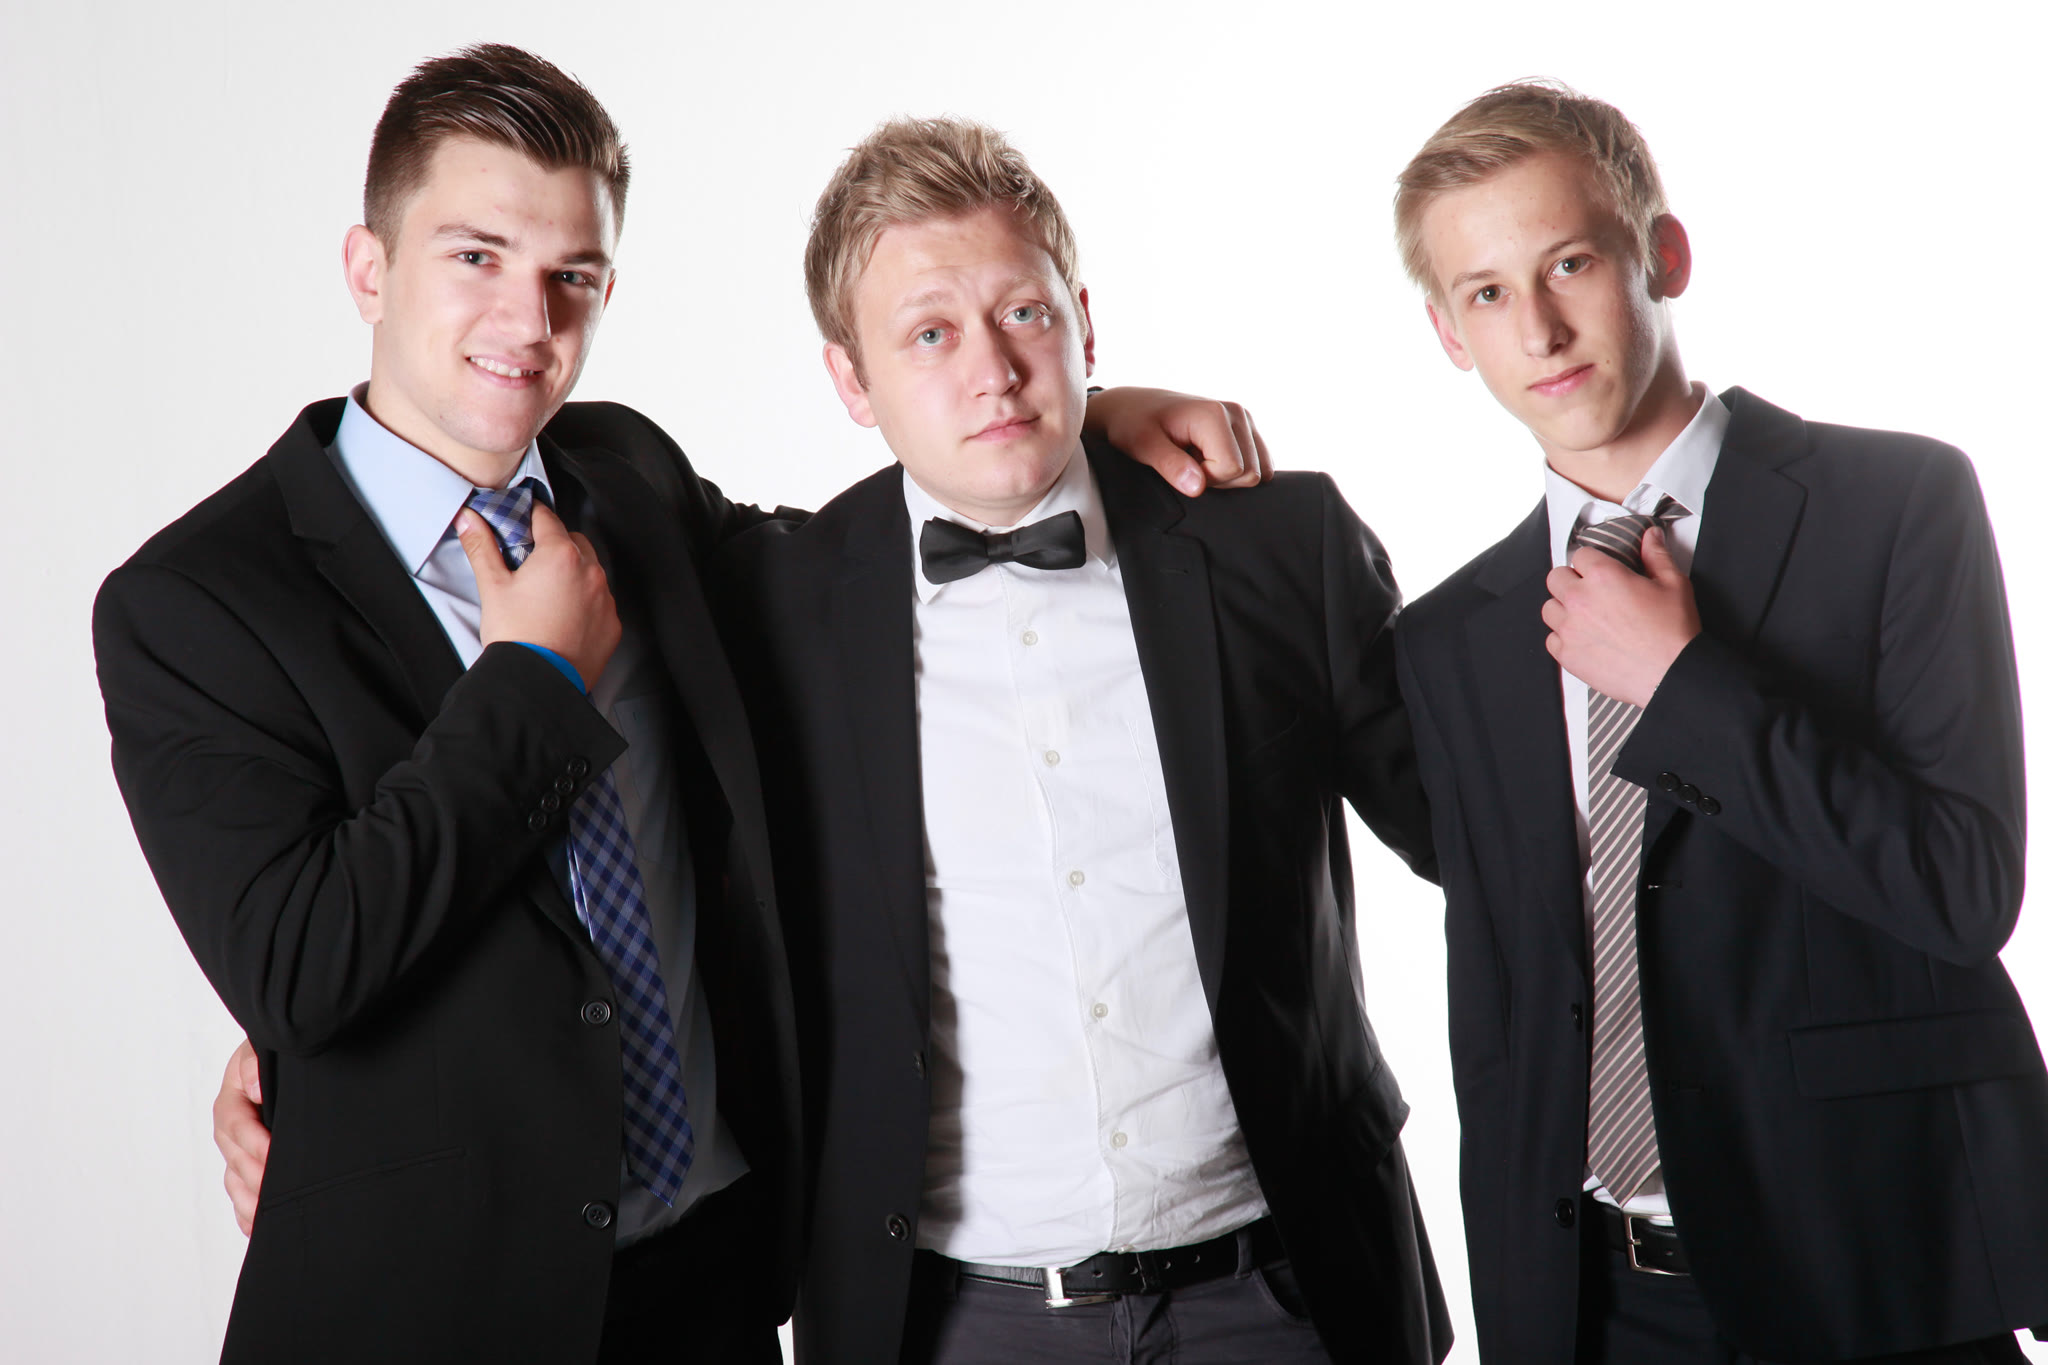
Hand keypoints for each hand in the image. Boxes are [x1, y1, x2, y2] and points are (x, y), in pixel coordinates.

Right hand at [214, 1037, 268, 1236]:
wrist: (284, 1065)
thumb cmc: (275, 1056)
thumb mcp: (263, 1049)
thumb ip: (254, 1063)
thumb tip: (253, 1086)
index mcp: (231, 1102)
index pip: (236, 1125)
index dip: (254, 1143)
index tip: (273, 1156)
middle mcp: (230, 1132)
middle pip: (236, 1160)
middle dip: (256, 1178)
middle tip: (279, 1194)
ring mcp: (238, 1153)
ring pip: (236, 1184)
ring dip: (250, 1203)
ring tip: (268, 1221)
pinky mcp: (248, 1169)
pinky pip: (242, 1197)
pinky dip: (249, 1215)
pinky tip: (261, 1229)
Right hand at [456, 503, 621, 686]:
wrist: (537, 682)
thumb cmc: (516, 636)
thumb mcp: (493, 586)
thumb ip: (482, 547)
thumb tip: (470, 520)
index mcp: (561, 555)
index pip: (547, 519)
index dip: (531, 517)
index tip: (523, 520)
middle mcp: (590, 572)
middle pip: (574, 542)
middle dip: (555, 545)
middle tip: (532, 560)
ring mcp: (605, 599)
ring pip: (592, 571)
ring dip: (574, 572)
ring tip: (548, 591)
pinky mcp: (612, 624)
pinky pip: (601, 601)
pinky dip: (587, 601)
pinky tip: (565, 614)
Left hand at [1083, 387, 1271, 495]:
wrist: (1131, 407)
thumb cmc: (1134, 423)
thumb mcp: (1144, 445)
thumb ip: (1171, 466)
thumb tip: (1197, 488)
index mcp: (1215, 414)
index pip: (1232, 469)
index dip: (1205, 479)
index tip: (1180, 464)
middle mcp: (1236, 413)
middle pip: (1250, 474)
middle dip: (1217, 479)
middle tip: (1187, 461)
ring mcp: (1244, 419)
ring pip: (1257, 472)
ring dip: (1225, 475)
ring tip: (1195, 457)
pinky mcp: (1245, 428)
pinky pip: (1259, 464)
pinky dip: (1234, 470)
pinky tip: (1207, 457)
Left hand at [1542, 528, 1700, 706]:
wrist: (1672, 674)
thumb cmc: (1673, 631)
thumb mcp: (1673, 583)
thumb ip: (1656, 555)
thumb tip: (1650, 536)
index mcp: (1603, 576)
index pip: (1579, 555)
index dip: (1591, 563)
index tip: (1600, 572)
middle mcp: (1579, 599)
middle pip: (1556, 578)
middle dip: (1572, 581)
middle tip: (1591, 593)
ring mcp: (1569, 628)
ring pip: (1549, 608)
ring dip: (1563, 609)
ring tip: (1587, 617)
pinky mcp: (1566, 654)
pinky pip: (1551, 639)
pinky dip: (1564, 638)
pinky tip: (1585, 639)